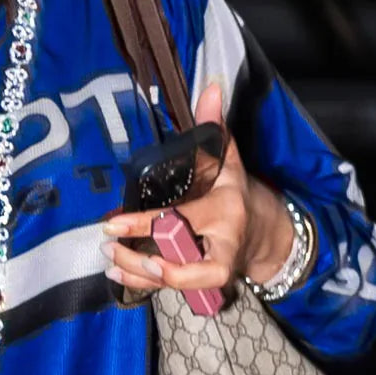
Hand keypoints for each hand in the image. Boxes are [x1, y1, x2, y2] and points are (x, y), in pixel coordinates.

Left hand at [101, 83, 293, 298]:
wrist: (264, 232)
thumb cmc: (237, 192)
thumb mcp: (229, 159)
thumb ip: (214, 127)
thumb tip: (210, 85)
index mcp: (224, 210)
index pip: (182, 220)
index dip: (147, 225)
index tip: (114, 224)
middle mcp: (221, 243)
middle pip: (187, 265)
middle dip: (148, 265)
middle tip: (113, 251)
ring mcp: (213, 267)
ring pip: (177, 282)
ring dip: (141, 277)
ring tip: (111, 262)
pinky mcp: (204, 282)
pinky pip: (174, 289)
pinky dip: (145, 285)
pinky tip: (118, 274)